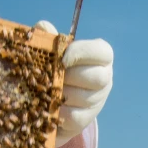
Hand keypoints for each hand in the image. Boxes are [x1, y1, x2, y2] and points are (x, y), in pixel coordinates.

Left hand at [34, 20, 112, 147]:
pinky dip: (57, 110)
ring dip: (61, 93)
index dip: (82, 52)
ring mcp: (97, 101)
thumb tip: (43, 27)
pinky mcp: (85, 120)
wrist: (48, 100)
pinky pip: (74, 116)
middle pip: (98, 77)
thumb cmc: (52, 67)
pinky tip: (46, 105)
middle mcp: (104, 78)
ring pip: (85, 98)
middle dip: (71, 76)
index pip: (102, 52)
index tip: (63, 57)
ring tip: (45, 89)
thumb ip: (47, 37)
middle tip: (52, 76)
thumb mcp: (49, 50)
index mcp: (98, 57)